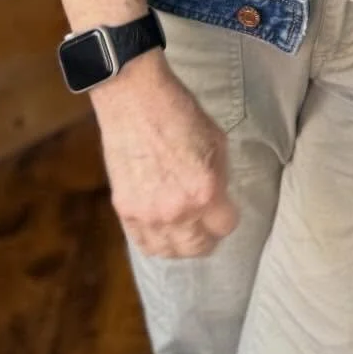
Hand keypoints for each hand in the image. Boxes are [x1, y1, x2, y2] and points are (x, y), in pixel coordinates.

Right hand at [92, 51, 239, 257]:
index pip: (225, 227)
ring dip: (181, 245)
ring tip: (185, 234)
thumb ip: (220, 178)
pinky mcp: (125, 211)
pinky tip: (162, 234)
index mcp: (206, 191)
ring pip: (170, 252)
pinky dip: (155, 242)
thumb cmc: (180, 113)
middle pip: (199, 248)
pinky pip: (143, 243)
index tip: (225, 210)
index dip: (227, 217)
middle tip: (207, 226)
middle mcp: (178, 211)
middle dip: (207, 237)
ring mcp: (149, 215)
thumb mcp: (217, 142)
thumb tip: (219, 199)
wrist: (136, 101)